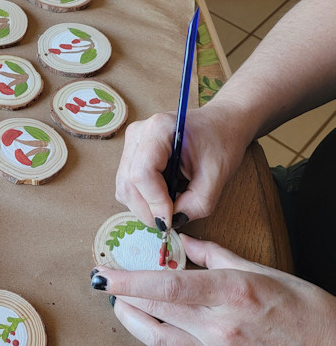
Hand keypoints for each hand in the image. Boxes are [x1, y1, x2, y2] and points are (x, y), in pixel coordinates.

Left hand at [92, 234, 335, 345]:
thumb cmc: (303, 307)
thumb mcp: (260, 270)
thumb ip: (215, 255)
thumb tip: (183, 244)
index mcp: (233, 291)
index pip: (169, 286)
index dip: (131, 280)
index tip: (105, 273)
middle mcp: (221, 324)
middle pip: (158, 310)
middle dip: (123, 296)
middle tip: (104, 282)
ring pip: (159, 338)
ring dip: (132, 321)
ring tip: (120, 303)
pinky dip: (153, 338)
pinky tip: (144, 324)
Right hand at [115, 106, 252, 227]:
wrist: (221, 124)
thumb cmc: (221, 142)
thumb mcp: (217, 175)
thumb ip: (197, 203)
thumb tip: (172, 221)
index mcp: (159, 129)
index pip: (142, 174)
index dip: (154, 202)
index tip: (171, 220)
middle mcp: (138, 134)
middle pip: (128, 184)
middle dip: (148, 210)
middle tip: (171, 221)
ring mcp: (131, 144)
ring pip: (124, 188)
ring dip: (144, 207)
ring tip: (170, 206)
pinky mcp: (130, 155)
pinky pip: (127, 187)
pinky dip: (143, 200)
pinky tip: (163, 196)